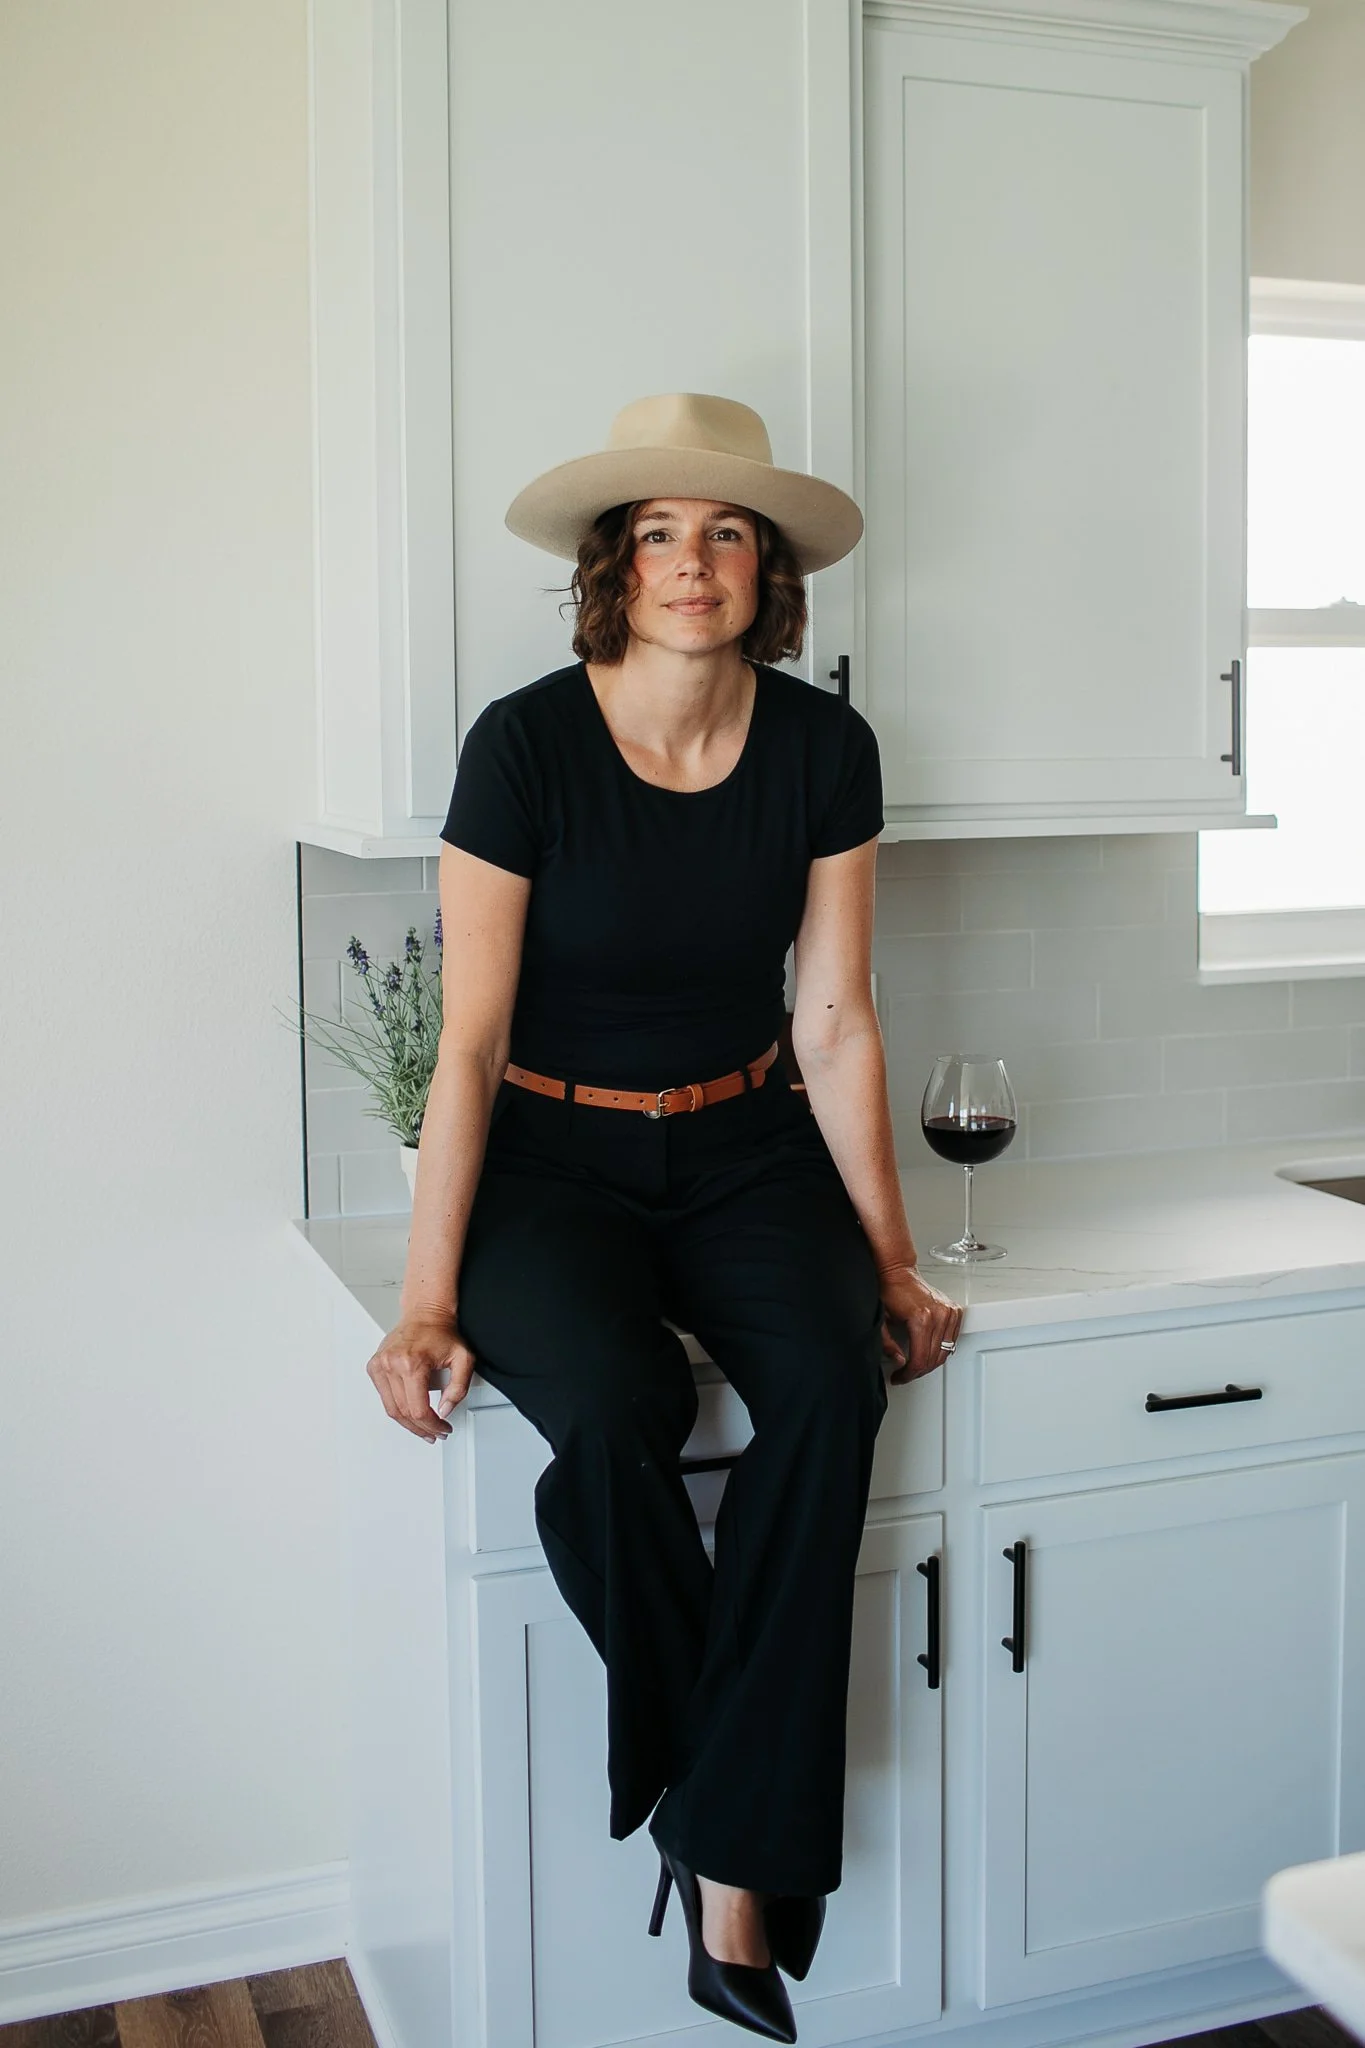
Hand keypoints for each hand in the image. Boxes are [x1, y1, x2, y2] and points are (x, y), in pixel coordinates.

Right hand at [365, 1313, 476, 1442]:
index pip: (418, 1409)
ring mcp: (380, 1365)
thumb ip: (458, 1389)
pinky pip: (384, 1396)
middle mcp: (391, 1364)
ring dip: (408, 1423)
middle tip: (435, 1433)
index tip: (442, 1428)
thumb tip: (444, 1410)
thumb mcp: (463, 1359)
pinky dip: (396, 1408)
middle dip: (422, 1428)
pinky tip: (408, 1412)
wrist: (426, 1313)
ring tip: (423, 1428)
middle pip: (404, 1412)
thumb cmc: (442, 1333)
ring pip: (391, 1408)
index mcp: (411, 1363)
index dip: (432, 1425)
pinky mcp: (374, 1365)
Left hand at [877, 1265, 963, 1384]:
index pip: (921, 1359)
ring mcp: (949, 1312)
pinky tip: (930, 1352)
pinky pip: (953, 1339)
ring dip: (931, 1362)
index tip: (900, 1377)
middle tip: (906, 1373)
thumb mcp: (881, 1320)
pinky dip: (943, 1349)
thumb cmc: (889, 1290)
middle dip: (919, 1371)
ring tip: (916, 1365)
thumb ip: (888, 1345)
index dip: (909, 1374)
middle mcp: (939, 1315)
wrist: (898, 1272)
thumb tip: (899, 1362)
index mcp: (922, 1318)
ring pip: (946, 1351)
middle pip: (935, 1358)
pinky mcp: (954, 1310)